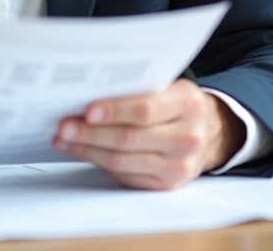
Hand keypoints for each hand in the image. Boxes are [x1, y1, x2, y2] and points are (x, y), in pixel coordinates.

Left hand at [52, 78, 244, 190]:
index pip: (145, 110)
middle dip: (91, 134)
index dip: (114, 111)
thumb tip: (88, 96)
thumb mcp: (168, 87)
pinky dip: (99, 163)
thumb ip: (137, 90)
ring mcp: (178, 166)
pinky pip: (125, 175)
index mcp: (188, 104)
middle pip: (129, 139)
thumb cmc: (177, 105)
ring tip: (64, 140)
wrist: (208, 133)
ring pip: (122, 161)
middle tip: (64, 126)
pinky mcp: (166, 185)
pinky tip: (81, 151)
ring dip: (87, 150)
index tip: (87, 111)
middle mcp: (187, 138)